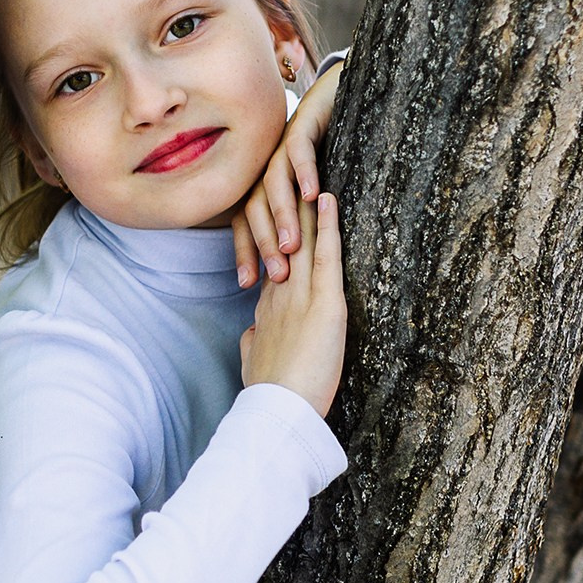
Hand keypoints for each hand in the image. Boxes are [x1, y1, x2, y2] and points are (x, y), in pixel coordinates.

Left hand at [232, 60, 343, 286]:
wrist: (336, 95)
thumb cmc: (328, 150)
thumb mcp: (311, 192)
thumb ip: (303, 222)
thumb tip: (300, 266)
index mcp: (264, 185)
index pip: (247, 224)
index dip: (245, 253)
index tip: (247, 285)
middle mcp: (266, 168)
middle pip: (256, 209)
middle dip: (264, 244)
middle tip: (277, 276)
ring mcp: (280, 146)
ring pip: (273, 185)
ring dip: (282, 216)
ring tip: (292, 244)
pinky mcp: (300, 125)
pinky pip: (298, 151)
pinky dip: (304, 173)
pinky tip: (314, 196)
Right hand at [239, 193, 345, 418]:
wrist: (276, 412)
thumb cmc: (267, 395)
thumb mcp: (253, 362)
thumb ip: (253, 342)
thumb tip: (252, 334)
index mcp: (267, 309)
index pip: (274, 262)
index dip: (276, 235)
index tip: (277, 212)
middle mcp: (280, 294)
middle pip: (284, 241)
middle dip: (288, 207)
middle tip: (289, 173)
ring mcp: (300, 295)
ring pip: (302, 239)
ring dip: (306, 204)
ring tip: (309, 170)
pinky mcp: (325, 304)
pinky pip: (326, 255)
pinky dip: (329, 225)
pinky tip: (330, 198)